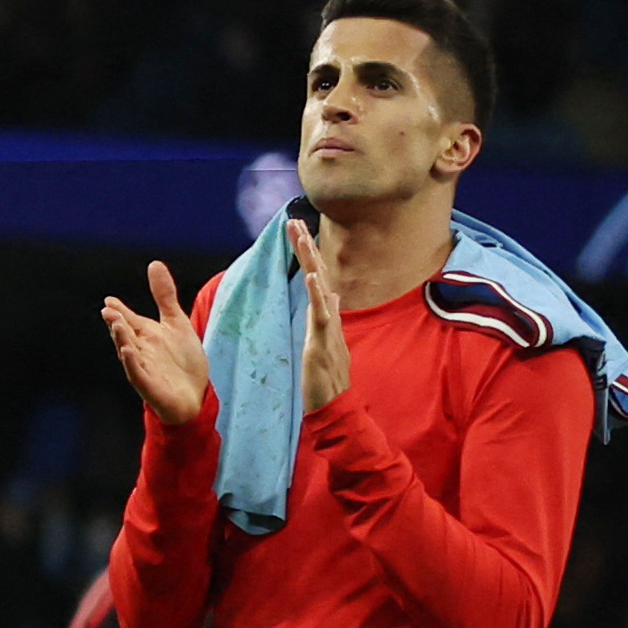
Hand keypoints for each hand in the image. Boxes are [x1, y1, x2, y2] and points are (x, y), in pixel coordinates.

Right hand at [98, 260, 210, 426]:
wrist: (195, 395)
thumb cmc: (183, 361)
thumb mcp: (177, 322)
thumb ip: (164, 295)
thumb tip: (154, 264)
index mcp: (146, 334)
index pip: (129, 319)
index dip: (119, 310)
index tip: (109, 300)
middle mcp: (141, 349)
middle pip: (126, 333)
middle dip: (117, 322)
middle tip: (109, 310)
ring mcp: (144, 367)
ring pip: (128, 351)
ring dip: (121, 339)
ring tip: (117, 325)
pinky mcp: (149, 385)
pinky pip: (137, 372)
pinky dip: (131, 362)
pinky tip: (128, 351)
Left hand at [289, 215, 349, 410]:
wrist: (335, 407)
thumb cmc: (328, 377)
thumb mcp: (326, 341)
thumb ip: (328, 316)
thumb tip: (334, 294)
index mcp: (326, 317)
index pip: (315, 278)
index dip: (307, 255)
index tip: (296, 231)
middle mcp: (328, 318)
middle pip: (317, 275)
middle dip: (305, 248)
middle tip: (292, 221)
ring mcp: (327, 329)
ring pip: (319, 288)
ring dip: (310, 261)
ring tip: (301, 236)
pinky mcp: (322, 343)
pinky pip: (322, 316)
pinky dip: (317, 295)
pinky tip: (312, 276)